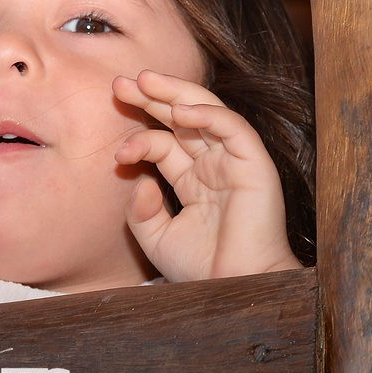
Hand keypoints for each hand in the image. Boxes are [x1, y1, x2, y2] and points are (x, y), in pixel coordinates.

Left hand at [113, 70, 300, 281]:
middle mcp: (213, 165)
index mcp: (193, 180)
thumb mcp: (156, 238)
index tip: (117, 154)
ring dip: (175, 93)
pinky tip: (179, 111)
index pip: (164, 143)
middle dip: (152, 96)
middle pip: (182, 117)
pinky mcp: (254, 164)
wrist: (237, 292)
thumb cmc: (204, 271)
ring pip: (207, 111)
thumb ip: (139, 211)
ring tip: (144, 80)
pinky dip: (208, 115)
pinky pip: (233, 128)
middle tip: (120, 82)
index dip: (139, 139)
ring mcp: (234, 161)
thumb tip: (139, 179)